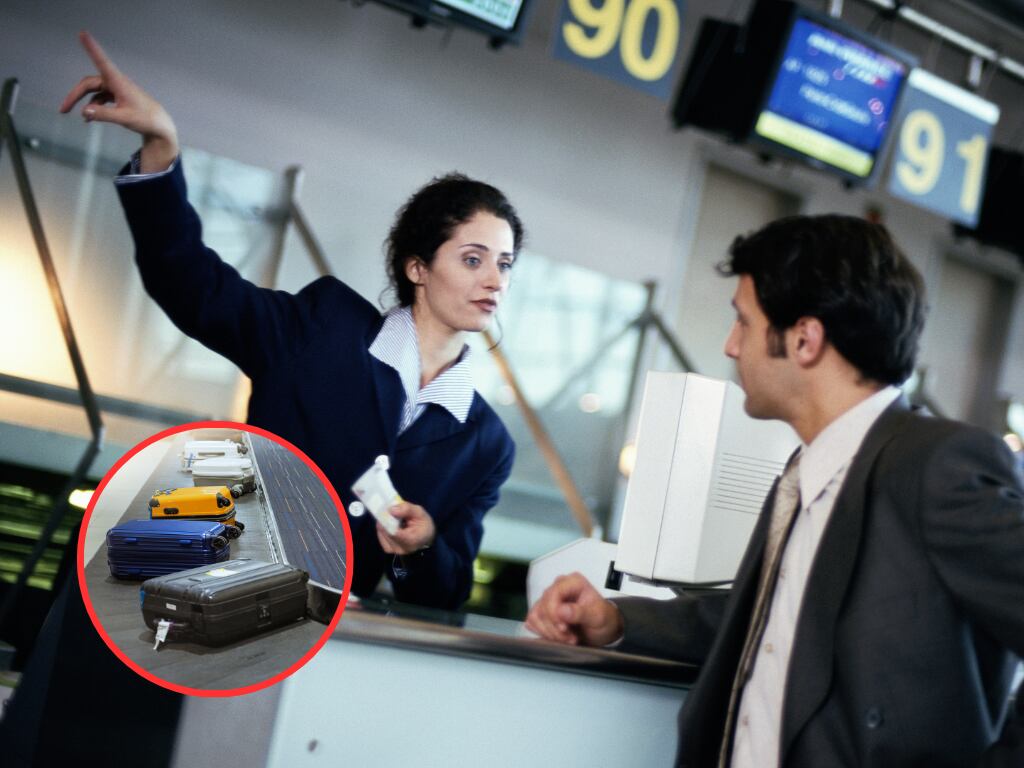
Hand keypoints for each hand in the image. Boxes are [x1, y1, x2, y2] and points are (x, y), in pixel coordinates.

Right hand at [59, 31, 178, 172]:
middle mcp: (115, 82)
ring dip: (82, 102)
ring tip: (73, 115)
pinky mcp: (117, 96)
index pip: (102, 61)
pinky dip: (93, 106)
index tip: (83, 34)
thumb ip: (104, 115)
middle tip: (62, 109)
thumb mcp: (124, 118)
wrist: (160, 126)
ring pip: (92, 91)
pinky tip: (88, 119)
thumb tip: (84, 112)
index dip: (91, 48)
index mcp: (118, 82)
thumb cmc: (146, 120)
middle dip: (75, 95)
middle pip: (89, 84)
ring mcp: (116, 89)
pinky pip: (99, 98)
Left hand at [375, 502, 435, 555]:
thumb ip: (407, 509)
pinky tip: (388, 523)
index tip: (389, 510)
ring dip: (384, 523)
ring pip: (382, 533)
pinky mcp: (388, 549)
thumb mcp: (419, 512)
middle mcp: (402, 548)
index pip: (394, 532)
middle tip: (389, 510)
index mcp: (412, 540)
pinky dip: (383, 528)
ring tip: (392, 517)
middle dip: (386, 519)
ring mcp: (394, 550)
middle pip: (387, 532)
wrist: (424, 538)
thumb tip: (391, 509)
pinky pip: (381, 536)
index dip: (389, 520)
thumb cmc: (423, 524)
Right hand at [525, 572, 623, 646]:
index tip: (564, 628)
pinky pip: (532, 622)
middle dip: (555, 627)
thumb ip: (581, 613)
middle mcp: (559, 587)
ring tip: (567, 638)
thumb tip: (562, 611)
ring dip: (550, 632)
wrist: (603, 629)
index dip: (554, 613)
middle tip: (571, 638)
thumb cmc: (603, 618)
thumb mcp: (598, 616)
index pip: (552, 594)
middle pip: (542, 606)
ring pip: (535, 616)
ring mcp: (549, 599)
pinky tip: (558, 637)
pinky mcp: (543, 611)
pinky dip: (543, 633)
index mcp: (573, 582)